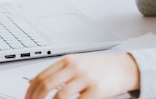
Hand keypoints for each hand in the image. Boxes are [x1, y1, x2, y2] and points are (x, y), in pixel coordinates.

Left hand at [24, 53, 139, 98]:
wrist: (124, 68)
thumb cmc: (100, 67)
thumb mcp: (76, 63)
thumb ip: (55, 71)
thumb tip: (31, 82)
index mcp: (68, 60)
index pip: (42, 76)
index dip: (30, 92)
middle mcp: (75, 67)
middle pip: (46, 86)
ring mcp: (86, 78)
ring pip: (59, 97)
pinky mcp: (96, 90)